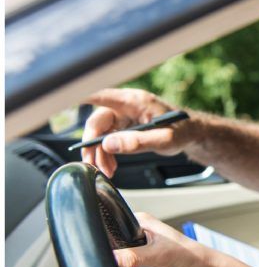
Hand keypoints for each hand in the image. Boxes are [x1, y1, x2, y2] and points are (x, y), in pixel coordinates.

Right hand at [82, 89, 196, 176]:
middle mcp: (125, 105)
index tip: (58, 101)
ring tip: (106, 171)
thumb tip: (109, 144)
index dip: (78, 96)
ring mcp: (124, 115)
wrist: (192, 134)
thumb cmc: (182, 132)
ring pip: (100, 132)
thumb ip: (137, 142)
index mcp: (134, 101)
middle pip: (97, 121)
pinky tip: (111, 166)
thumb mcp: (165, 140)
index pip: (100, 95)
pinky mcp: (124, 125)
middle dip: (92, 145)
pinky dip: (107, 153)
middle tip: (94, 165)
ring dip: (99, 153)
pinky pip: (107, 138)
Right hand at [114, 213, 220, 266]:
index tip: (117, 263)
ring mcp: (139, 252)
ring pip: (118, 266)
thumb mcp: (160, 254)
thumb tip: (112, 259)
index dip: (110, 249)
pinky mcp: (142, 266)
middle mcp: (137, 235)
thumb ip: (133, 256)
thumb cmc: (190, 256)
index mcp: (140, 223)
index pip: (112, 232)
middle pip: (113, 252)